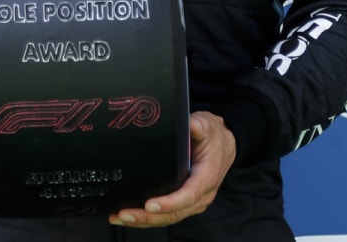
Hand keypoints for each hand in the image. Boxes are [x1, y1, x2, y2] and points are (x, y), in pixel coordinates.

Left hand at [109, 111, 234, 227]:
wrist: (225, 145)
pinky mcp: (185, 204)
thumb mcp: (208, 125)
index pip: (189, 195)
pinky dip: (148, 219)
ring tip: (121, 217)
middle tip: (125, 214)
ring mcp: (194, 202)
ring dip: (144, 221)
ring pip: (169, 218)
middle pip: (175, 213)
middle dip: (148, 217)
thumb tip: (189, 125)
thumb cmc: (214, 136)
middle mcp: (202, 194)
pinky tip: (130, 217)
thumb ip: (199, 125)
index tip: (150, 204)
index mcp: (207, 176)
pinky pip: (167, 216)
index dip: (170, 203)